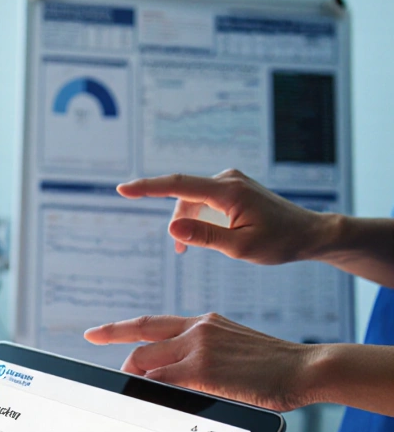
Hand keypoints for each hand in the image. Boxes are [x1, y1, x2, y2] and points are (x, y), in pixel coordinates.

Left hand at [84, 313, 319, 411]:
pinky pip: (160, 382)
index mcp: (204, 323)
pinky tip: (148, 404)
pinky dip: (149, 393)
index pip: (150, 324)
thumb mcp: (235, 351)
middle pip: (140, 343)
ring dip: (133, 382)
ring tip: (134, 400)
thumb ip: (204, 357)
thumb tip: (177, 381)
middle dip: (118, 357)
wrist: (308, 368)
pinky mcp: (202, 370)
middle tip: (105, 365)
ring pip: (144, 363)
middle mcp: (196, 329)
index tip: (95, 333)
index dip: (118, 328)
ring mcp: (198, 347)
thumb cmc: (278, 368)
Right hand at [118, 169, 330, 262]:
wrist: (309, 233)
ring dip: (187, 223)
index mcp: (229, 191)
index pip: (179, 185)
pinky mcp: (231, 188)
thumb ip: (204, 237)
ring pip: (191, 201)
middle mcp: (227, 179)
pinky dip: (197, 219)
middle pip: (183, 196)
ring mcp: (230, 181)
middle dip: (177, 222)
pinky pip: (202, 201)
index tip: (122, 189)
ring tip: (191, 250)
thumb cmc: (278, 242)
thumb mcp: (240, 247)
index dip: (147, 187)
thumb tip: (170, 227)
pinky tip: (204, 238)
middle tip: (181, 252)